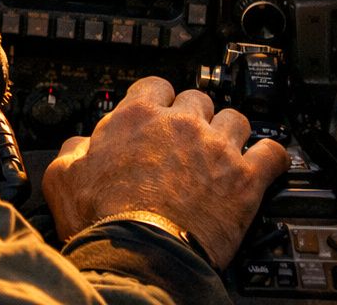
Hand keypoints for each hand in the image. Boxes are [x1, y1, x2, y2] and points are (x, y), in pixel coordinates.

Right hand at [43, 76, 291, 267]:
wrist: (140, 253)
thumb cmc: (103, 218)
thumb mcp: (63, 177)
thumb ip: (73, 150)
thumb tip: (79, 145)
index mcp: (136, 116)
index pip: (156, 84)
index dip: (157, 99)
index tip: (158, 114)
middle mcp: (180, 124)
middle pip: (199, 99)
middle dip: (193, 117)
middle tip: (187, 140)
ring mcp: (216, 149)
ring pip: (237, 119)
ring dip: (230, 133)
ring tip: (223, 152)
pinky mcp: (244, 179)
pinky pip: (273, 154)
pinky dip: (270, 158)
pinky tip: (262, 166)